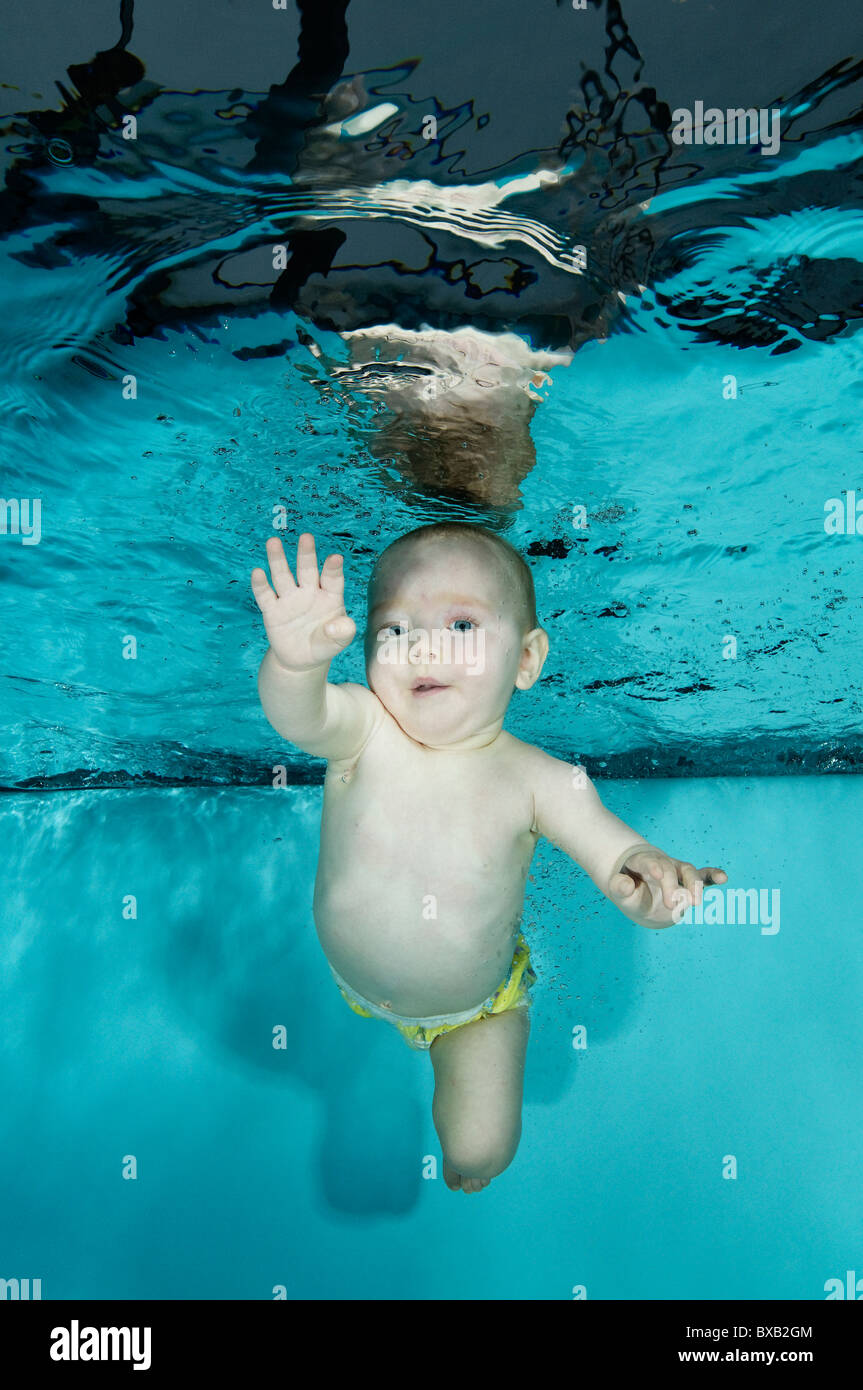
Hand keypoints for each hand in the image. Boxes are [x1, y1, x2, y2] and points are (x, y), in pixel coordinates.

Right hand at [250, 533, 355, 670]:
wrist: (301, 659)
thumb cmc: (325, 643)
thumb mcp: (339, 641)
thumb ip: (342, 633)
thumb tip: (336, 626)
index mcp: (329, 596)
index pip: (332, 579)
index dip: (333, 569)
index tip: (335, 558)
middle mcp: (308, 592)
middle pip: (307, 570)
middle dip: (306, 554)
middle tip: (306, 537)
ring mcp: (289, 600)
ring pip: (283, 576)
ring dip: (277, 559)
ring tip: (273, 542)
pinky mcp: (272, 611)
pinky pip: (265, 596)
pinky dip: (261, 585)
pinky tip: (258, 572)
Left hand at [610, 849, 727, 926]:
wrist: (643, 897)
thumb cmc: (631, 894)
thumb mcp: (620, 894)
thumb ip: (620, 888)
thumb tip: (626, 884)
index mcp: (643, 863)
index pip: (648, 862)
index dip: (653, 866)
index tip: (658, 873)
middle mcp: (662, 863)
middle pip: (669, 869)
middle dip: (671, 886)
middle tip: (670, 905)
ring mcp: (677, 871)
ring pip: (688, 871)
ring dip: (694, 884)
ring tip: (696, 902)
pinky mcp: (689, 882)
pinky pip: (703, 876)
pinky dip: (713, 876)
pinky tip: (723, 878)